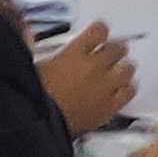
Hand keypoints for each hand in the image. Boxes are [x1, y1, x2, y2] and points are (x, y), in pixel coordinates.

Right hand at [36, 19, 137, 135]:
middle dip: (114, 50)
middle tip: (110, 54)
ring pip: (128, 69)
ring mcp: (105, 87)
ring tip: (118, 72)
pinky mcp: (110, 107)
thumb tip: (28, 32)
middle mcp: (94, 67)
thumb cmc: (32, 96)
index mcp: (74, 54)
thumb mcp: (33, 65)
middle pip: (117, 49)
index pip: (99, 31)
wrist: (37, 126)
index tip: (99, 34)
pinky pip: (130, 92)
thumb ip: (37, 48)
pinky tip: (122, 90)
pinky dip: (128, 88)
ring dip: (123, 68)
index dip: (100, 31)